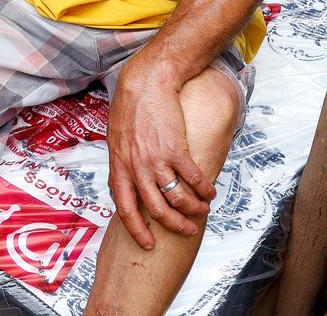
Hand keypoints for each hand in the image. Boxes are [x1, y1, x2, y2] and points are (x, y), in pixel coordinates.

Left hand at [106, 58, 216, 249]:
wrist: (145, 83)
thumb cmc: (130, 107)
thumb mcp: (116, 139)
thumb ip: (122, 162)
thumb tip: (127, 179)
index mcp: (119, 167)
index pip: (125, 209)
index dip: (137, 230)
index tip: (148, 243)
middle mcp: (136, 168)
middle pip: (156, 209)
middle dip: (174, 225)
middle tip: (187, 230)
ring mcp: (156, 160)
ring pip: (177, 197)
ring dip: (193, 208)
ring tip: (203, 209)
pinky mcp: (176, 149)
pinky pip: (193, 178)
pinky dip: (204, 189)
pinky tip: (210, 191)